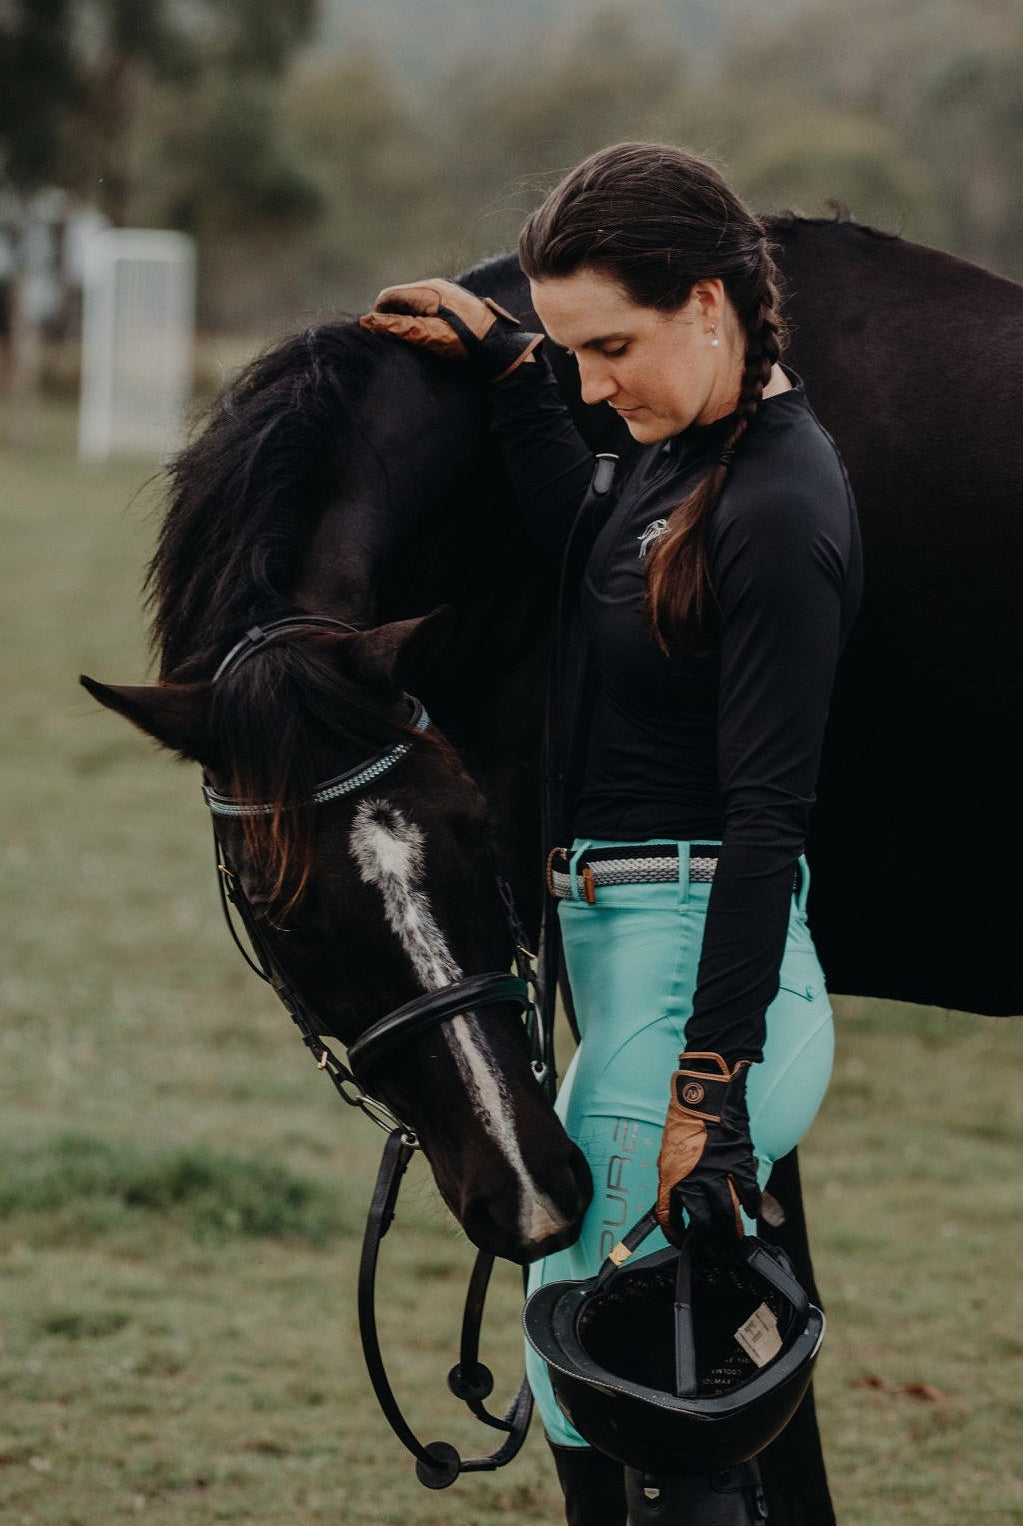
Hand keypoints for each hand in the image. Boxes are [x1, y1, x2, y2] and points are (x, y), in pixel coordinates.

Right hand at [359, 278, 541, 380]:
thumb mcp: (429, 336)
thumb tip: (367, 321)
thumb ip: (398, 327)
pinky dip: (418, 319)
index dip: (378, 316)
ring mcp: (444, 292)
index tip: (379, 336)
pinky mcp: (452, 301)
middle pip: (399, 297)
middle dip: (391, 317)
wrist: (501, 347)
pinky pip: (425, 306)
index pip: (388, 296)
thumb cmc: (466, 342)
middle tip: (394, 342)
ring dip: (405, 319)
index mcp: (427, 290)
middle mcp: (435, 285)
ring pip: (412, 302)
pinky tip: (426, 336)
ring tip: (411, 342)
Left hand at [656, 1053, 761, 1242]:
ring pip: (727, 1214)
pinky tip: (752, 1212)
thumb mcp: (671, 1152)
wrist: (706, 1094)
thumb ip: (676, 1178)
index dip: (676, 1234)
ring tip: (735, 1237)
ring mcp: (717, 1172)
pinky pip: (748, 1194)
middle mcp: (693, 1179)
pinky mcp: (738, 1163)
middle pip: (704, 1222)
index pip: (670, 1217)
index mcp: (671, 1176)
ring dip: (732, 1229)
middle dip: (710, 1239)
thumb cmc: (686, 1121)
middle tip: (716, 1246)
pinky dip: (752, 1206)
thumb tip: (681, 1201)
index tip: (681, 1241)